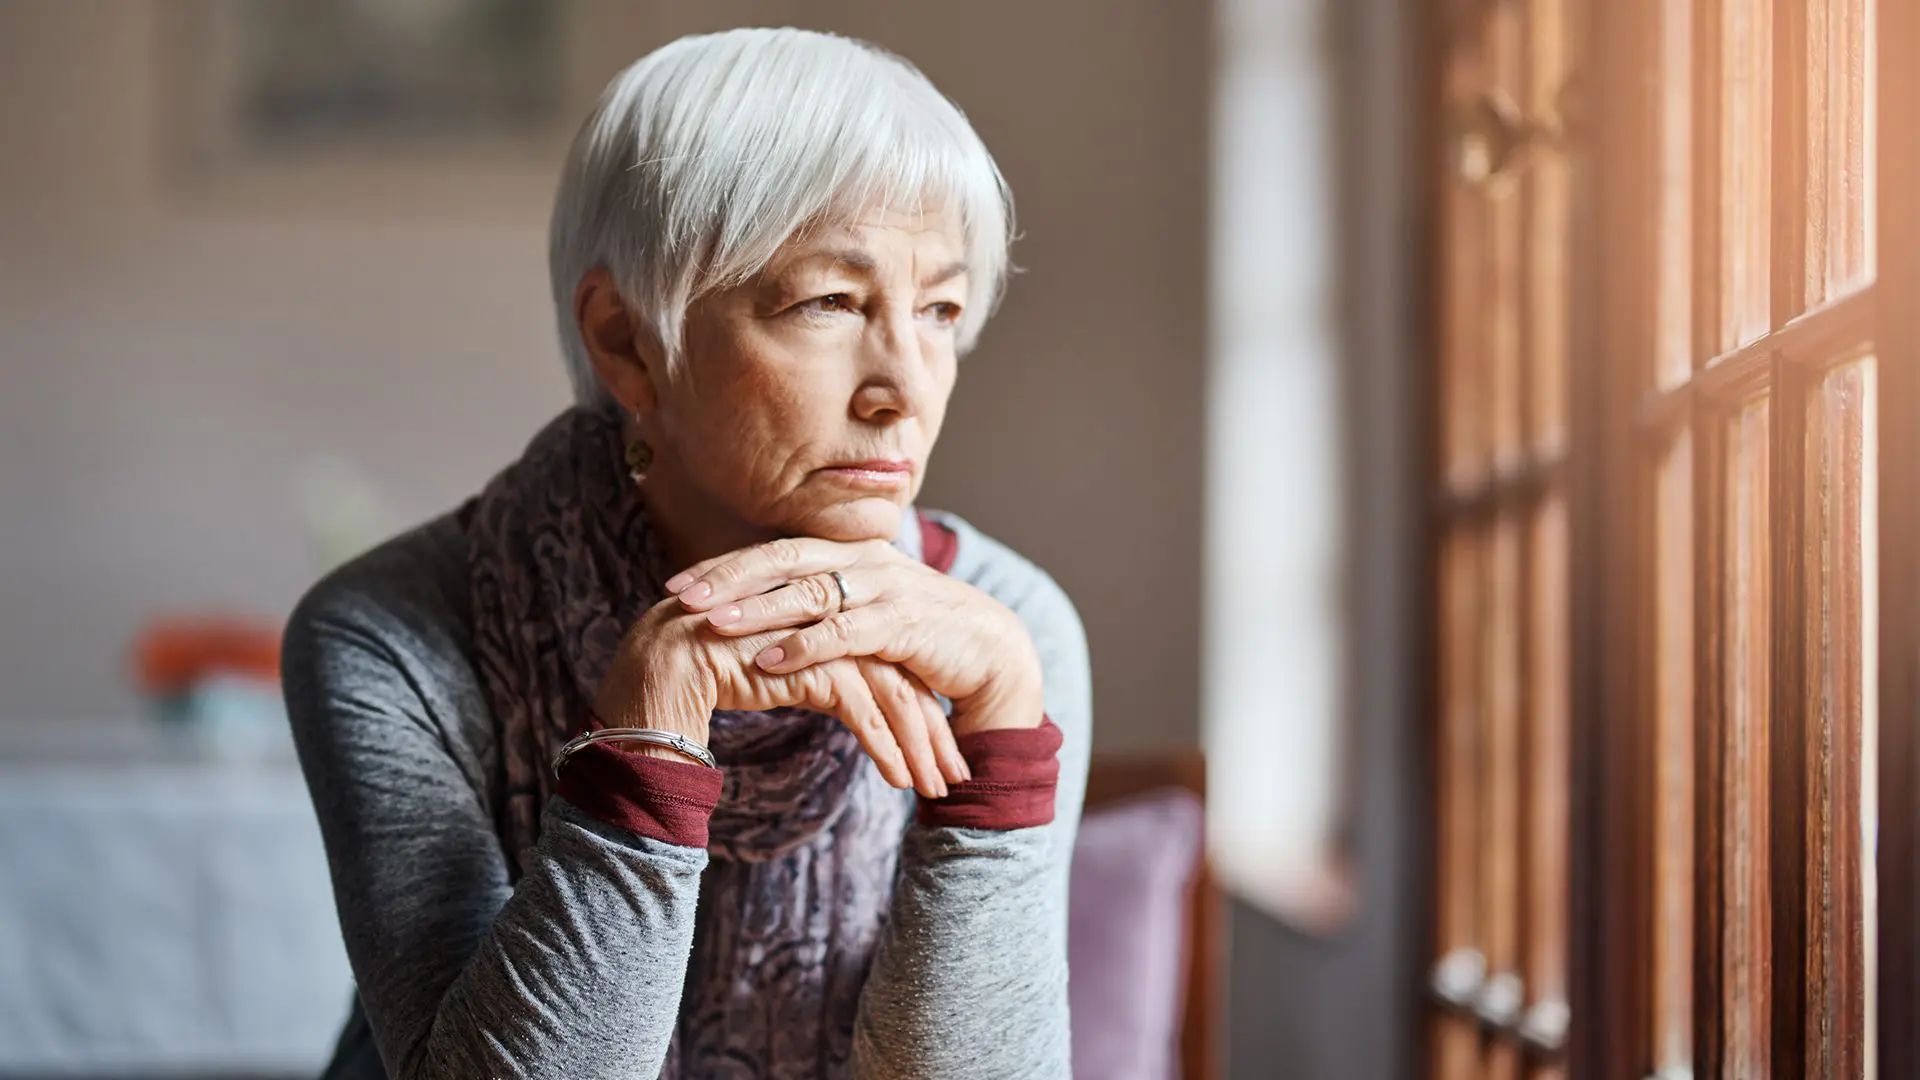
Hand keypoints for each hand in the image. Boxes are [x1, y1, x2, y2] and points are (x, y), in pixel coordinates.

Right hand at [591, 594, 963, 797]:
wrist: (653, 675)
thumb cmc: (707, 677)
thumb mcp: (777, 674)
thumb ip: (815, 673)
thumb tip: (853, 698)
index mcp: (826, 613)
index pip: (888, 661)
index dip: (917, 705)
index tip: (939, 747)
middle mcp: (829, 617)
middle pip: (899, 673)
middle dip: (930, 729)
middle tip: (954, 774)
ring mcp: (818, 635)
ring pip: (889, 691)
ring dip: (918, 744)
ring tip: (935, 788)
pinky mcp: (804, 661)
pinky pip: (860, 708)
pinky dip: (885, 746)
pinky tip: (901, 781)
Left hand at [664, 536, 1044, 738]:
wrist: (987, 652)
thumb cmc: (917, 636)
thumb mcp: (863, 614)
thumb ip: (818, 608)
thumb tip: (755, 617)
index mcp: (848, 552)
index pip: (775, 551)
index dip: (725, 566)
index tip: (676, 584)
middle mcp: (863, 559)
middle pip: (783, 559)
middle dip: (728, 578)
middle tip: (679, 596)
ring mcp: (885, 586)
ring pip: (808, 592)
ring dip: (756, 609)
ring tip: (711, 625)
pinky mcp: (903, 621)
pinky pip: (844, 631)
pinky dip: (803, 645)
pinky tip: (768, 660)